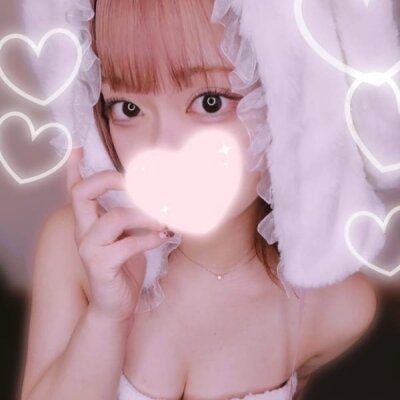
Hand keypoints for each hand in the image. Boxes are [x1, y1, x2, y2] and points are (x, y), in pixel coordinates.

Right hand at [67, 148, 170, 322]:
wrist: (116, 305)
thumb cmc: (124, 266)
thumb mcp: (129, 235)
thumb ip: (133, 215)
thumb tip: (155, 195)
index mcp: (89, 221)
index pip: (75, 189)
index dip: (74, 168)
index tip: (80, 148)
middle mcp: (83, 231)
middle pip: (82, 193)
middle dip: (109, 180)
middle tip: (134, 182)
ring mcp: (89, 249)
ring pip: (113, 218)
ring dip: (144, 214)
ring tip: (164, 218)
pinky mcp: (101, 266)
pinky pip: (127, 245)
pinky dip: (150, 238)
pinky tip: (164, 236)